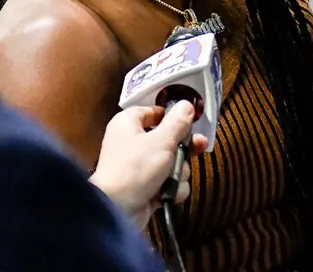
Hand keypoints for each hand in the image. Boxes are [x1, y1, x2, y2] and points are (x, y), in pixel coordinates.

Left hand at [88, 102, 208, 226]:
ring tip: (170, 178)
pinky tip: (168, 193)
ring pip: (171, 163)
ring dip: (177, 172)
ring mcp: (139, 166)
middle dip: (181, 150)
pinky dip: (171, 188)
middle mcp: (132, 142)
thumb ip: (177, 123)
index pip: (153, 111)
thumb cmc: (135, 168)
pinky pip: (167, 181)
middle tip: (194, 151)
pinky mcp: (145, 186)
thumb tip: (186, 104)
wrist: (118, 208)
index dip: (172, 117)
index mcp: (128, 123)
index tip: (190, 121)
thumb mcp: (161, 141)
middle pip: (167, 139)